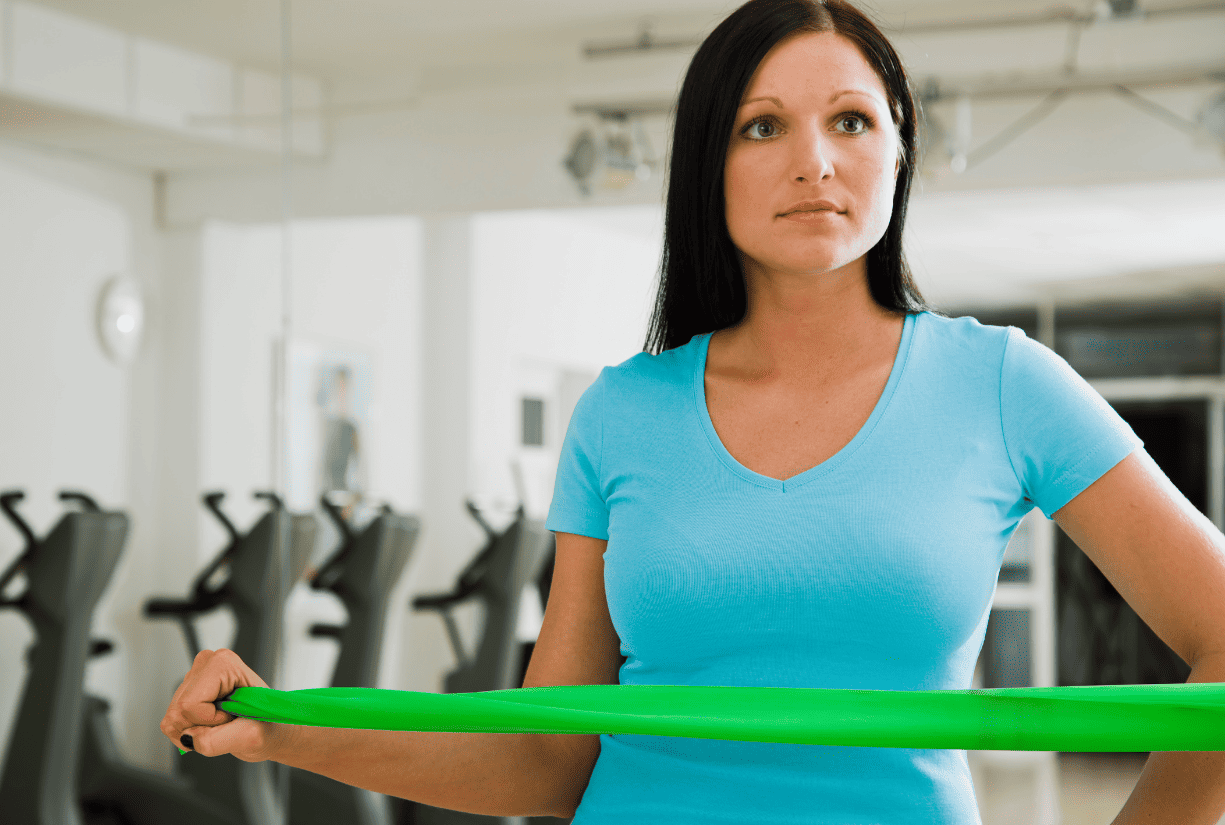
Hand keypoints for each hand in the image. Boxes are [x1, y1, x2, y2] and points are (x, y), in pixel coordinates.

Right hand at [160, 648, 284, 761]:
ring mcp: (195, 677)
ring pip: (173, 718)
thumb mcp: (251, 735)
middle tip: (228, 722)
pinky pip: (172, 722)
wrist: (269, 729)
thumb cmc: (268, 726)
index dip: (209, 721)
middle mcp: (206, 664)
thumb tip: (188, 738)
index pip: (190, 705)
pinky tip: (211, 725)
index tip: (232, 717)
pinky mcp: (187, 692)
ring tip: (222, 722)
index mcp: (223, 664)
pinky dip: (189, 732)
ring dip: (196, 730)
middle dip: (201, 727)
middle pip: (178, 711)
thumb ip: (218, 739)